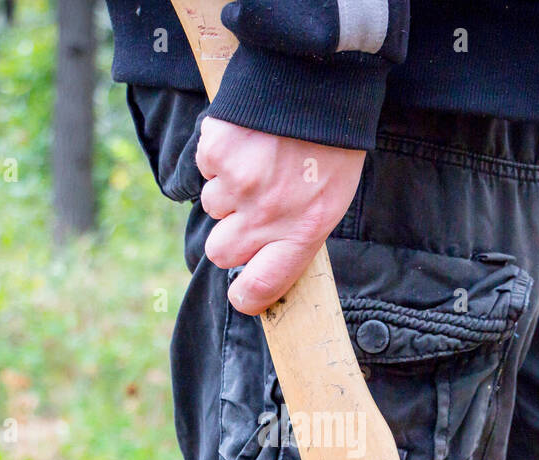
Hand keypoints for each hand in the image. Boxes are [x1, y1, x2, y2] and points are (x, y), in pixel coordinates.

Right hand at [196, 117, 364, 315]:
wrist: (320, 83)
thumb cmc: (332, 147)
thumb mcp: (331, 200)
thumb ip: (298, 235)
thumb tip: (264, 264)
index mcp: (303, 232)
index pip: (260, 287)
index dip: (246, 296)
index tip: (242, 294)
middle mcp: (267, 215)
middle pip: (221, 251)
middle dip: (230, 235)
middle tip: (252, 209)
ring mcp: (238, 185)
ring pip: (211, 207)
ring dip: (228, 191)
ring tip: (258, 163)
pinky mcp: (217, 154)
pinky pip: (206, 169)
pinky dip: (221, 157)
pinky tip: (248, 140)